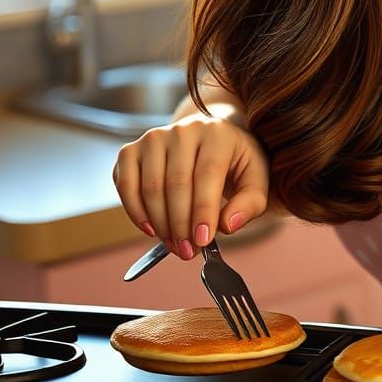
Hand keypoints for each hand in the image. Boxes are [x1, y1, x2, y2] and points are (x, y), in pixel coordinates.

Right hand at [112, 110, 269, 260]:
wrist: (209, 140)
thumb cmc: (235, 162)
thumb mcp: (255, 178)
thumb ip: (251, 202)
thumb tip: (228, 225)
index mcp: (217, 132)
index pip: (207, 173)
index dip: (203, 210)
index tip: (203, 241)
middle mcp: (184, 130)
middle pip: (177, 183)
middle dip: (181, 225)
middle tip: (188, 251)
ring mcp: (154, 137)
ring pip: (151, 187)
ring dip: (161, 224)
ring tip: (175, 244)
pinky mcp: (131, 150)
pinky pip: (126, 185)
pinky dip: (135, 212)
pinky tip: (151, 229)